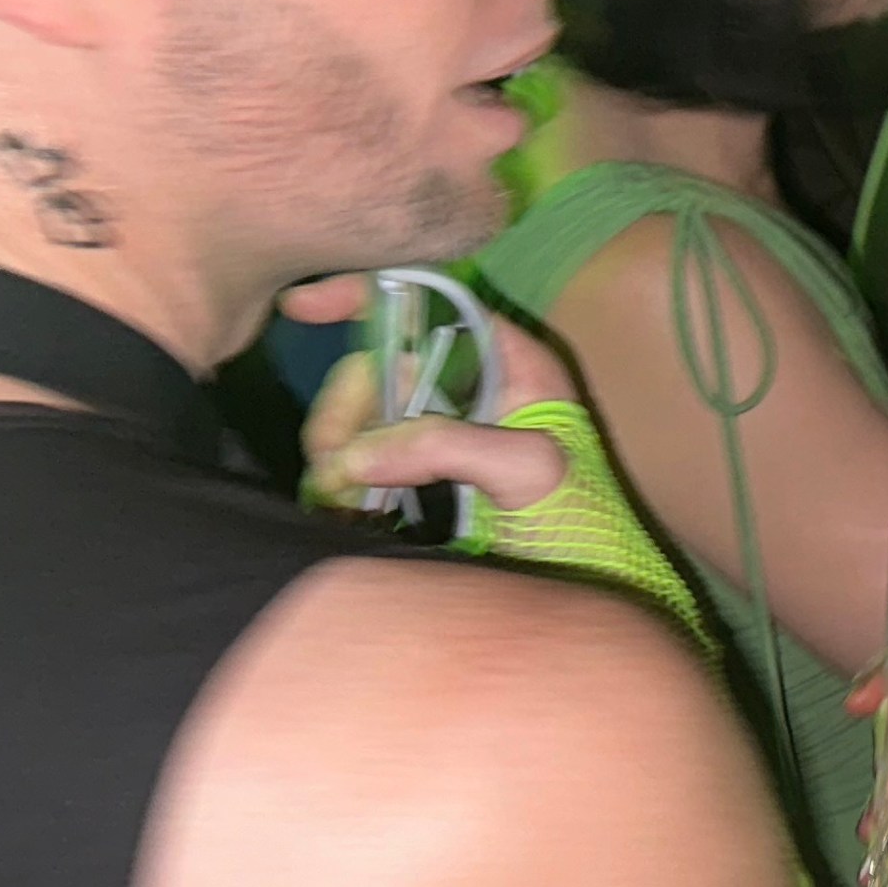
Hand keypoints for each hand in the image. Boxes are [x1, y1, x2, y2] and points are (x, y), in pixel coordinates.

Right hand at [292, 285, 585, 514]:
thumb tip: (354, 455)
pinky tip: (340, 506)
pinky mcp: (421, 477)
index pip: (434, 305)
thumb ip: (449, 446)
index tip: (305, 307)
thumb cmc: (581, 524)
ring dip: (336, 451)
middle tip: (332, 468)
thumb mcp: (531, 472)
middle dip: (344, 410)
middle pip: (381, 368)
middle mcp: (472, 388)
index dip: (370, 295)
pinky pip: (362, 461)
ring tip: (337, 498)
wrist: (582, 591)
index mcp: (511, 363)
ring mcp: (443, 433)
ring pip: (364, 417)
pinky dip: (341, 479)